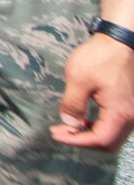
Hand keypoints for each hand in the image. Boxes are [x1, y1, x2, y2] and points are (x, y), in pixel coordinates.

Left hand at [52, 34, 133, 150]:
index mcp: (120, 113)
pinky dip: (99, 126)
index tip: (57, 134)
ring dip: (90, 134)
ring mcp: (132, 112)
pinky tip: (83, 118)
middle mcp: (131, 117)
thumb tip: (69, 123)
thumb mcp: (78, 79)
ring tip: (68, 126)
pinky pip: (116, 125)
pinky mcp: (129, 105)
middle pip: (108, 143)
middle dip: (83, 141)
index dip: (76, 141)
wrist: (120, 41)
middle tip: (61, 132)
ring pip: (113, 135)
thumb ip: (72, 104)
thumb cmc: (100, 57)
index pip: (100, 140)